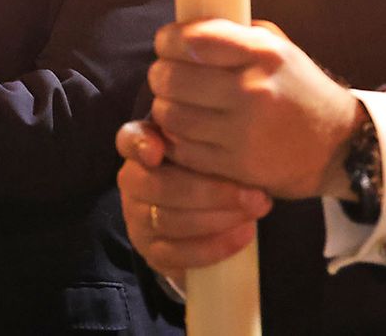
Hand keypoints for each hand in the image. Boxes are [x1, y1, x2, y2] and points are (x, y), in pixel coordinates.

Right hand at [115, 119, 270, 284]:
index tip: (158, 151)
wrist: (202, 216)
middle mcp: (131, 183)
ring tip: (255, 213)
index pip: (129, 140)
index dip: (140, 145)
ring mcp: (137, 219)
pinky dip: (213, 247)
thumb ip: (211, 137)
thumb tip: (234, 132)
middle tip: (256, 195)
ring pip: (169, 221)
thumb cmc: (206, 171)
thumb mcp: (207, 148)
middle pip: (161, 186)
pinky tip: (243, 235)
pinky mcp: (150, 252)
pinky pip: (177, 254)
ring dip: (218, 219)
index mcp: (140, 149)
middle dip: (212, 192)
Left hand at [148, 18, 358, 199]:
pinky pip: (183, 149)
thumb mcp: (279, 48)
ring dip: (164, 107)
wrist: (339, 145)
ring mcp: (244, 131)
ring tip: (174, 103)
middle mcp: (253, 90)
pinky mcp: (238, 166)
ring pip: (171, 115)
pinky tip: (185, 130)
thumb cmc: (299, 88)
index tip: (166, 43)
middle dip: (160, 74)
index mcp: (263, 53)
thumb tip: (185, 27)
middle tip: (164, 76)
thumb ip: (235, 34)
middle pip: (172, 78)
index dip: (167, 40)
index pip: (192, 39)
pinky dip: (175, 138)